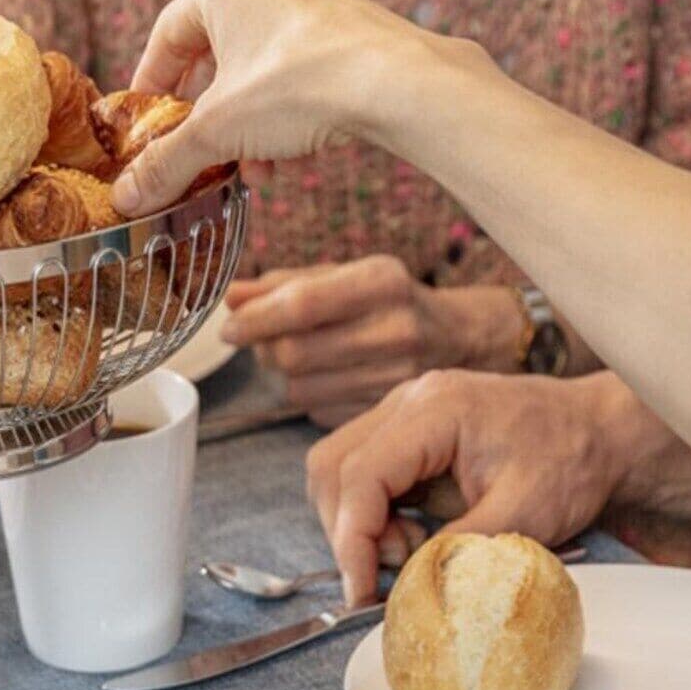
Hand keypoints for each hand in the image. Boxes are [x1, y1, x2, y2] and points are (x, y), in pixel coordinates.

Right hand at [113, 0, 442, 213]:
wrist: (402, 84)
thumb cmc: (301, 85)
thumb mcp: (219, 131)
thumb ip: (167, 161)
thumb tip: (127, 197)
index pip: (166, 36)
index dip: (150, 86)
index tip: (143, 124)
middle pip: (214, 54)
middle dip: (205, 115)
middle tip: (197, 153)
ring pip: (256, 67)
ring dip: (243, 122)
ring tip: (247, 169)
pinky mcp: (347, 23)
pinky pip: (295, 68)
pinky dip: (280, 111)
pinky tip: (285, 156)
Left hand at [225, 262, 520, 430]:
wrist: (462, 340)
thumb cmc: (391, 300)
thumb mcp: (347, 276)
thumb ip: (284, 284)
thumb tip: (229, 295)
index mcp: (382, 282)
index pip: (301, 305)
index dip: (255, 320)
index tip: (228, 328)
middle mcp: (395, 329)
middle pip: (294, 354)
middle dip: (266, 348)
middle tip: (264, 340)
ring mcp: (396, 377)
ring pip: (300, 389)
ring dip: (285, 376)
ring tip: (301, 356)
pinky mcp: (388, 413)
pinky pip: (319, 413)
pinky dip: (310, 397)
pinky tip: (330, 379)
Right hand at [305, 369, 633, 607]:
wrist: (601, 431)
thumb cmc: (571, 463)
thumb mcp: (523, 516)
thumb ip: (460, 550)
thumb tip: (406, 588)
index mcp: (434, 410)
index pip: (359, 475)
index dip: (352, 540)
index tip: (363, 592)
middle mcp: (408, 400)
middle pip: (332, 468)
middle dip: (350, 532)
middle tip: (393, 572)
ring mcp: (404, 410)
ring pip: (338, 468)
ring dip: (358, 522)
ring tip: (411, 549)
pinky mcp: (409, 427)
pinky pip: (363, 469)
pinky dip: (373, 511)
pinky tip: (413, 533)